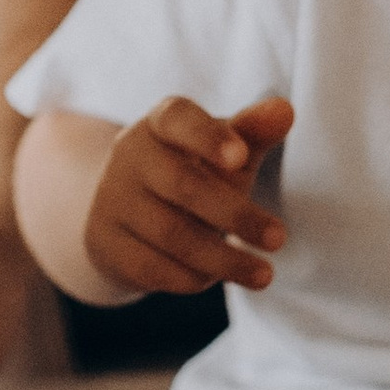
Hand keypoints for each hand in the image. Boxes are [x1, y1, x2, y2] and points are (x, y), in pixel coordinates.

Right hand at [84, 93, 291, 300]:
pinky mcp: (105, 243)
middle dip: (236, 215)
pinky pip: (152, 267)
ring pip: (171, 234)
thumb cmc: (192, 172)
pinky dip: (191, 277)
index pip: (178, 118)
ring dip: (223, 259)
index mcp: (160, 124)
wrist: (129, 214)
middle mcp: (129, 156)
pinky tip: (217, 278)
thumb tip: (284, 111)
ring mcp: (112, 200)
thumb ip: (253, 132)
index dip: (208, 136)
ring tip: (263, 275)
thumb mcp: (223, 151)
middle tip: (279, 238)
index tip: (241, 157)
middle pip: (182, 185)